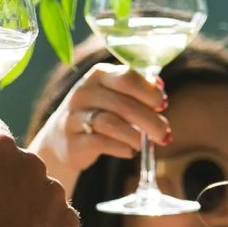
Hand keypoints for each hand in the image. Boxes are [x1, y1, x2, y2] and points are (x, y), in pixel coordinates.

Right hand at [27, 61, 168, 190]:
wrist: (63, 138)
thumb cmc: (99, 113)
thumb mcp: (115, 95)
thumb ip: (137, 90)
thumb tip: (159, 90)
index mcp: (98, 75)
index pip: (127, 78)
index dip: (149, 92)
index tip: (163, 105)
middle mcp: (83, 92)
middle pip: (123, 104)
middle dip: (149, 121)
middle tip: (164, 134)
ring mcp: (74, 117)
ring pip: (111, 124)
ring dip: (135, 136)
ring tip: (146, 144)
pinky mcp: (71, 142)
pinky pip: (101, 144)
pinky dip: (121, 148)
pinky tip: (129, 151)